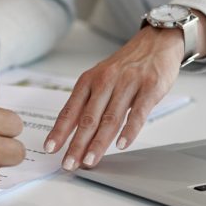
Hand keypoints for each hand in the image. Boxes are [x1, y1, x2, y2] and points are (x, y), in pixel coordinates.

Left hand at [44, 26, 182, 169]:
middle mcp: (104, 82)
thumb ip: (89, 101)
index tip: (50, 148)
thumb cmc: (125, 65)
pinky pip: (137, 113)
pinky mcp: (149, 88)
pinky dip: (129, 130)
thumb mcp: (100, 77)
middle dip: (76, 144)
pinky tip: (121, 145)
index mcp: (88, 81)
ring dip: (99, 143)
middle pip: (87, 118)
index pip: (70, 110)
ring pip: (109, 118)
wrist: (154, 42)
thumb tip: (72, 129)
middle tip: (69, 163)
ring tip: (90, 160)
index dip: (59, 130)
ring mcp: (127, 84)